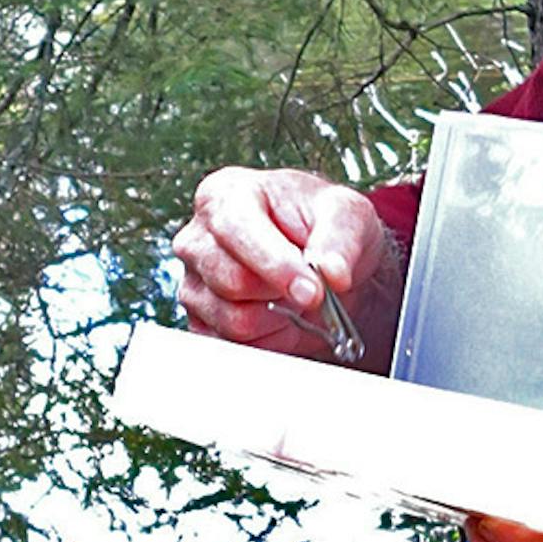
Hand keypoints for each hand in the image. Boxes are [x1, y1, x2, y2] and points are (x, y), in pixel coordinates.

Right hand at [173, 167, 397, 368]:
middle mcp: (198, 239)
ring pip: (234, 320)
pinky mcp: (200, 322)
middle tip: (311, 286)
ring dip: (277, 317)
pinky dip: (267, 338)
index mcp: (225, 194)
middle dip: (282, 292)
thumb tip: (331, 273)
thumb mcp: (349, 214)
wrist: (325, 263)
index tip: (313, 288)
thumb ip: (340, 238)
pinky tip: (278, 314)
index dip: (275, 264)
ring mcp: (194, 283)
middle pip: (232, 282)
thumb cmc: (328, 226)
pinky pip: (233, 347)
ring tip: (292, 295)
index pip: (236, 229)